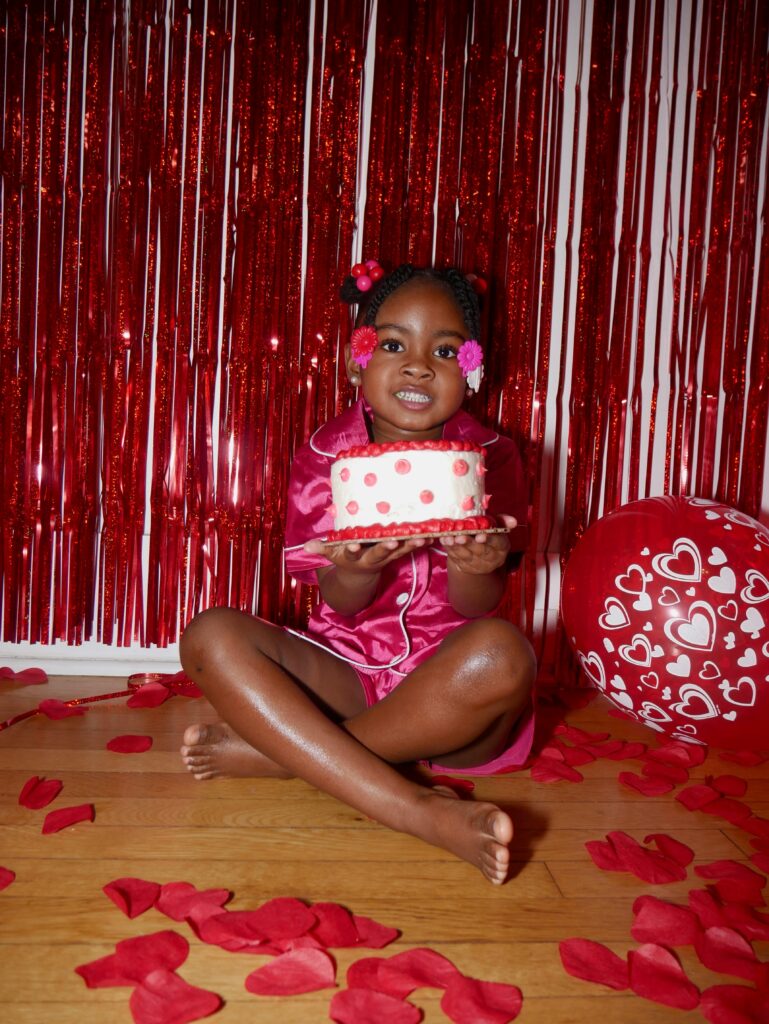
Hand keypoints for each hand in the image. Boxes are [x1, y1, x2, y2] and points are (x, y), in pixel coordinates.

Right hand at [304, 535, 431, 575]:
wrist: (359, 575)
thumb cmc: (343, 557)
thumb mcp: (331, 554)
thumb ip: (322, 548)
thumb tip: (305, 546)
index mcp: (353, 556)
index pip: (350, 552)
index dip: (350, 548)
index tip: (351, 544)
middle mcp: (370, 558)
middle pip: (378, 553)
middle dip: (384, 548)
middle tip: (392, 541)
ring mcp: (386, 558)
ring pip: (398, 552)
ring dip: (409, 546)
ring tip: (419, 538)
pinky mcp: (397, 555)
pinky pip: (409, 549)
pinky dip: (420, 543)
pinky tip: (432, 536)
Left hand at [442, 514, 516, 574]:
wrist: (479, 552)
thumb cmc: (488, 533)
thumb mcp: (495, 525)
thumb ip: (501, 521)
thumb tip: (513, 521)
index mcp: (502, 546)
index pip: (497, 543)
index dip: (489, 539)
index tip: (480, 536)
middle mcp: (492, 558)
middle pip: (480, 550)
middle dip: (469, 543)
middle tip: (459, 536)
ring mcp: (478, 565)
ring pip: (467, 555)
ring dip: (456, 546)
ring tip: (448, 538)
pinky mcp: (465, 568)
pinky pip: (456, 558)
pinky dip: (449, 549)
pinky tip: (444, 541)